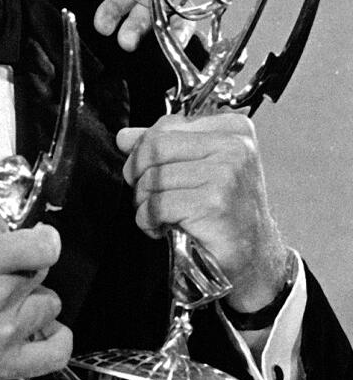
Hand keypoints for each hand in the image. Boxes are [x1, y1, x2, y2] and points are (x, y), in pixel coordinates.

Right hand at [0, 224, 70, 379]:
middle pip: (42, 272)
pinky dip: (58, 340)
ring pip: (51, 305)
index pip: (41, 244)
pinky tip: (44, 333)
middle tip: (1, 276)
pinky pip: (55, 352)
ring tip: (12, 305)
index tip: (38, 240)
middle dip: (24, 269)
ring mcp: (5, 333)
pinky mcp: (5, 365)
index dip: (43, 238)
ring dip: (34, 301)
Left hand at [117, 112, 291, 307]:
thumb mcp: (199, 168)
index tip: (143, 170)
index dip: (142, 150)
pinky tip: (162, 227)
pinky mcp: (213, 204)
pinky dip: (148, 221)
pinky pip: (158, 205)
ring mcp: (225, 175)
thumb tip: (124, 137)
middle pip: (155, 148)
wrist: (254, 254)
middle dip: (137, 174)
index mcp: (232, 129)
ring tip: (157, 215)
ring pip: (153, 178)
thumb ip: (164, 146)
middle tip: (143, 195)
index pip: (166, 126)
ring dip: (143, 202)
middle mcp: (233, 147)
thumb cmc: (226, 210)